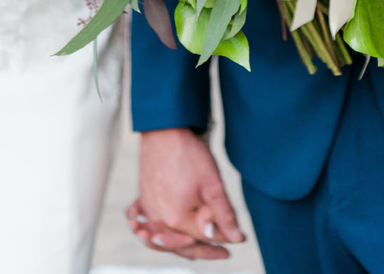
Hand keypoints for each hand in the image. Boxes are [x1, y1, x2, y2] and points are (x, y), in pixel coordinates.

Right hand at [127, 127, 245, 260]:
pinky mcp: (144, 197)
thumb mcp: (213, 185)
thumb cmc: (189, 155)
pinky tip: (157, 233)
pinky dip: (154, 231)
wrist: (164, 130)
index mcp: (178, 220)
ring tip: (199, 248)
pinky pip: (149, 222)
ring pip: (167, 238)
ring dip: (182, 246)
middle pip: (184, 245)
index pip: (205, 239)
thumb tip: (236, 239)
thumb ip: (224, 215)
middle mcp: (159, 220)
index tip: (239, 239)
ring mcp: (149, 209)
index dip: (223, 240)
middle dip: (205, 250)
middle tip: (224, 252)